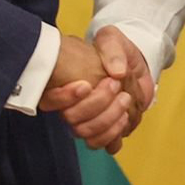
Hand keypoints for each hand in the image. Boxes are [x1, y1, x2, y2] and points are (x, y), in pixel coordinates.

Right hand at [38, 35, 135, 150]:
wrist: (135, 67)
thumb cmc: (117, 53)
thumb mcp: (113, 40)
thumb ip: (112, 49)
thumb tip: (116, 72)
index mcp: (64, 84)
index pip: (49, 100)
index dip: (64, 97)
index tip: (86, 84)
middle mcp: (71, 106)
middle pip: (71, 119)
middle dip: (96, 103)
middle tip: (115, 85)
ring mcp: (86, 121)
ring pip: (85, 133)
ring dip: (107, 119)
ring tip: (125, 99)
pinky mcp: (104, 131)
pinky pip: (101, 144)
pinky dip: (113, 134)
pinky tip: (124, 118)